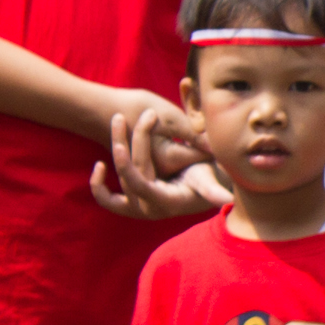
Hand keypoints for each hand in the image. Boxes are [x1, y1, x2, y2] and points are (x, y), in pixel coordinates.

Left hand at [89, 108, 225, 218]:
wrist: (196, 192)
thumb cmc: (204, 181)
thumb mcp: (207, 182)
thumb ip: (212, 191)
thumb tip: (226, 199)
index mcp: (163, 202)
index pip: (138, 184)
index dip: (127, 165)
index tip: (119, 146)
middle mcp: (147, 210)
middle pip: (130, 170)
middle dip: (133, 139)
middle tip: (137, 113)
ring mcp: (135, 209)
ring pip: (117, 175)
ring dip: (116, 144)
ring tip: (118, 120)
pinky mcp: (128, 205)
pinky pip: (107, 199)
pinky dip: (98, 186)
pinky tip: (99, 165)